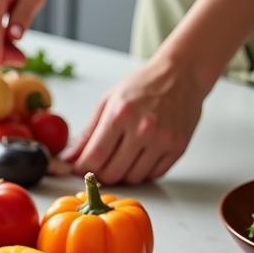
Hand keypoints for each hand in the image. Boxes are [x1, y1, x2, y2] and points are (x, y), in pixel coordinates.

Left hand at [64, 56, 210, 183]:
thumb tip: (71, 158)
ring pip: (133, 178)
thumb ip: (88, 132)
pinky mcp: (178, 147)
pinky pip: (153, 174)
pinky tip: (139, 157)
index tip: (79, 168)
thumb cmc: (143, 85)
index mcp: (121, 114)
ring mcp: (163, 140)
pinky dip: (143, 171)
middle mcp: (143, 129)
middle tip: (99, 166)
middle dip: (100, 174)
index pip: (95, 156)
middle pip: (113, 173)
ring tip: (121, 159)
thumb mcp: (108, 101)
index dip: (83, 168)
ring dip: (123, 174)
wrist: (181, 74)